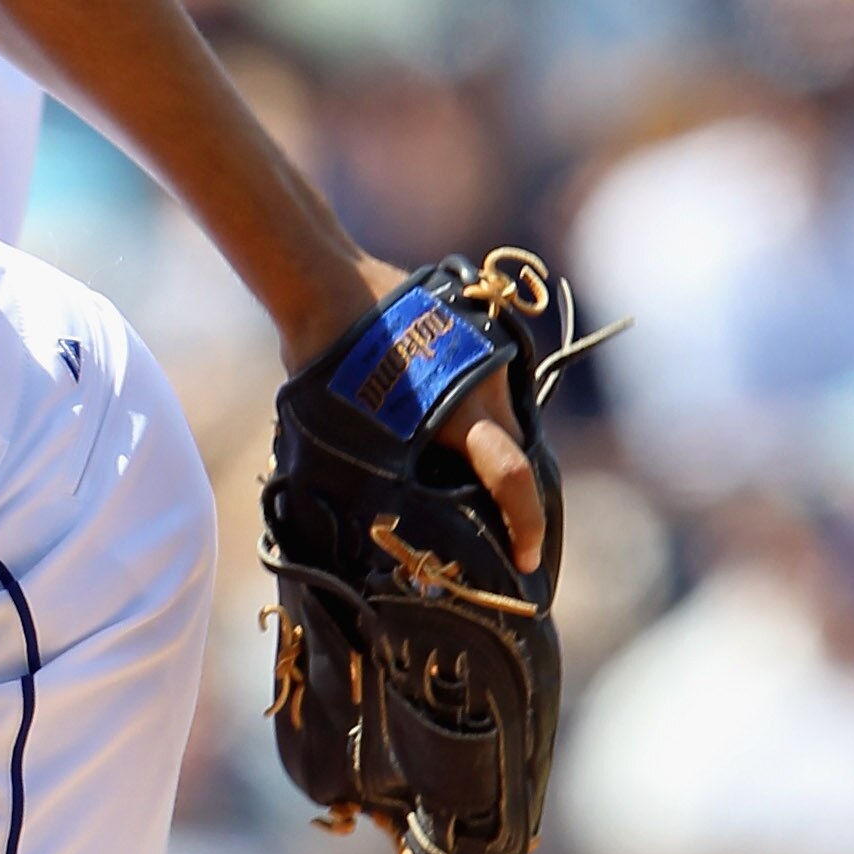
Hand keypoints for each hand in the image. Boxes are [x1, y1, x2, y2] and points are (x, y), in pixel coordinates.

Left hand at [286, 255, 546, 581]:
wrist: (329, 290)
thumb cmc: (327, 373)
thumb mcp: (349, 443)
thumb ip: (384, 483)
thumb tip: (390, 535)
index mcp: (458, 411)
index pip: (511, 478)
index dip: (525, 526)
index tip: (526, 562)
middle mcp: (485, 383)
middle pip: (517, 455)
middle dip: (515, 501)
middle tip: (506, 543)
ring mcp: (486, 357)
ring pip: (507, 423)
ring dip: (495, 460)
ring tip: (474, 496)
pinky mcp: (479, 341)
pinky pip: (490, 393)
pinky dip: (479, 423)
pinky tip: (454, 444)